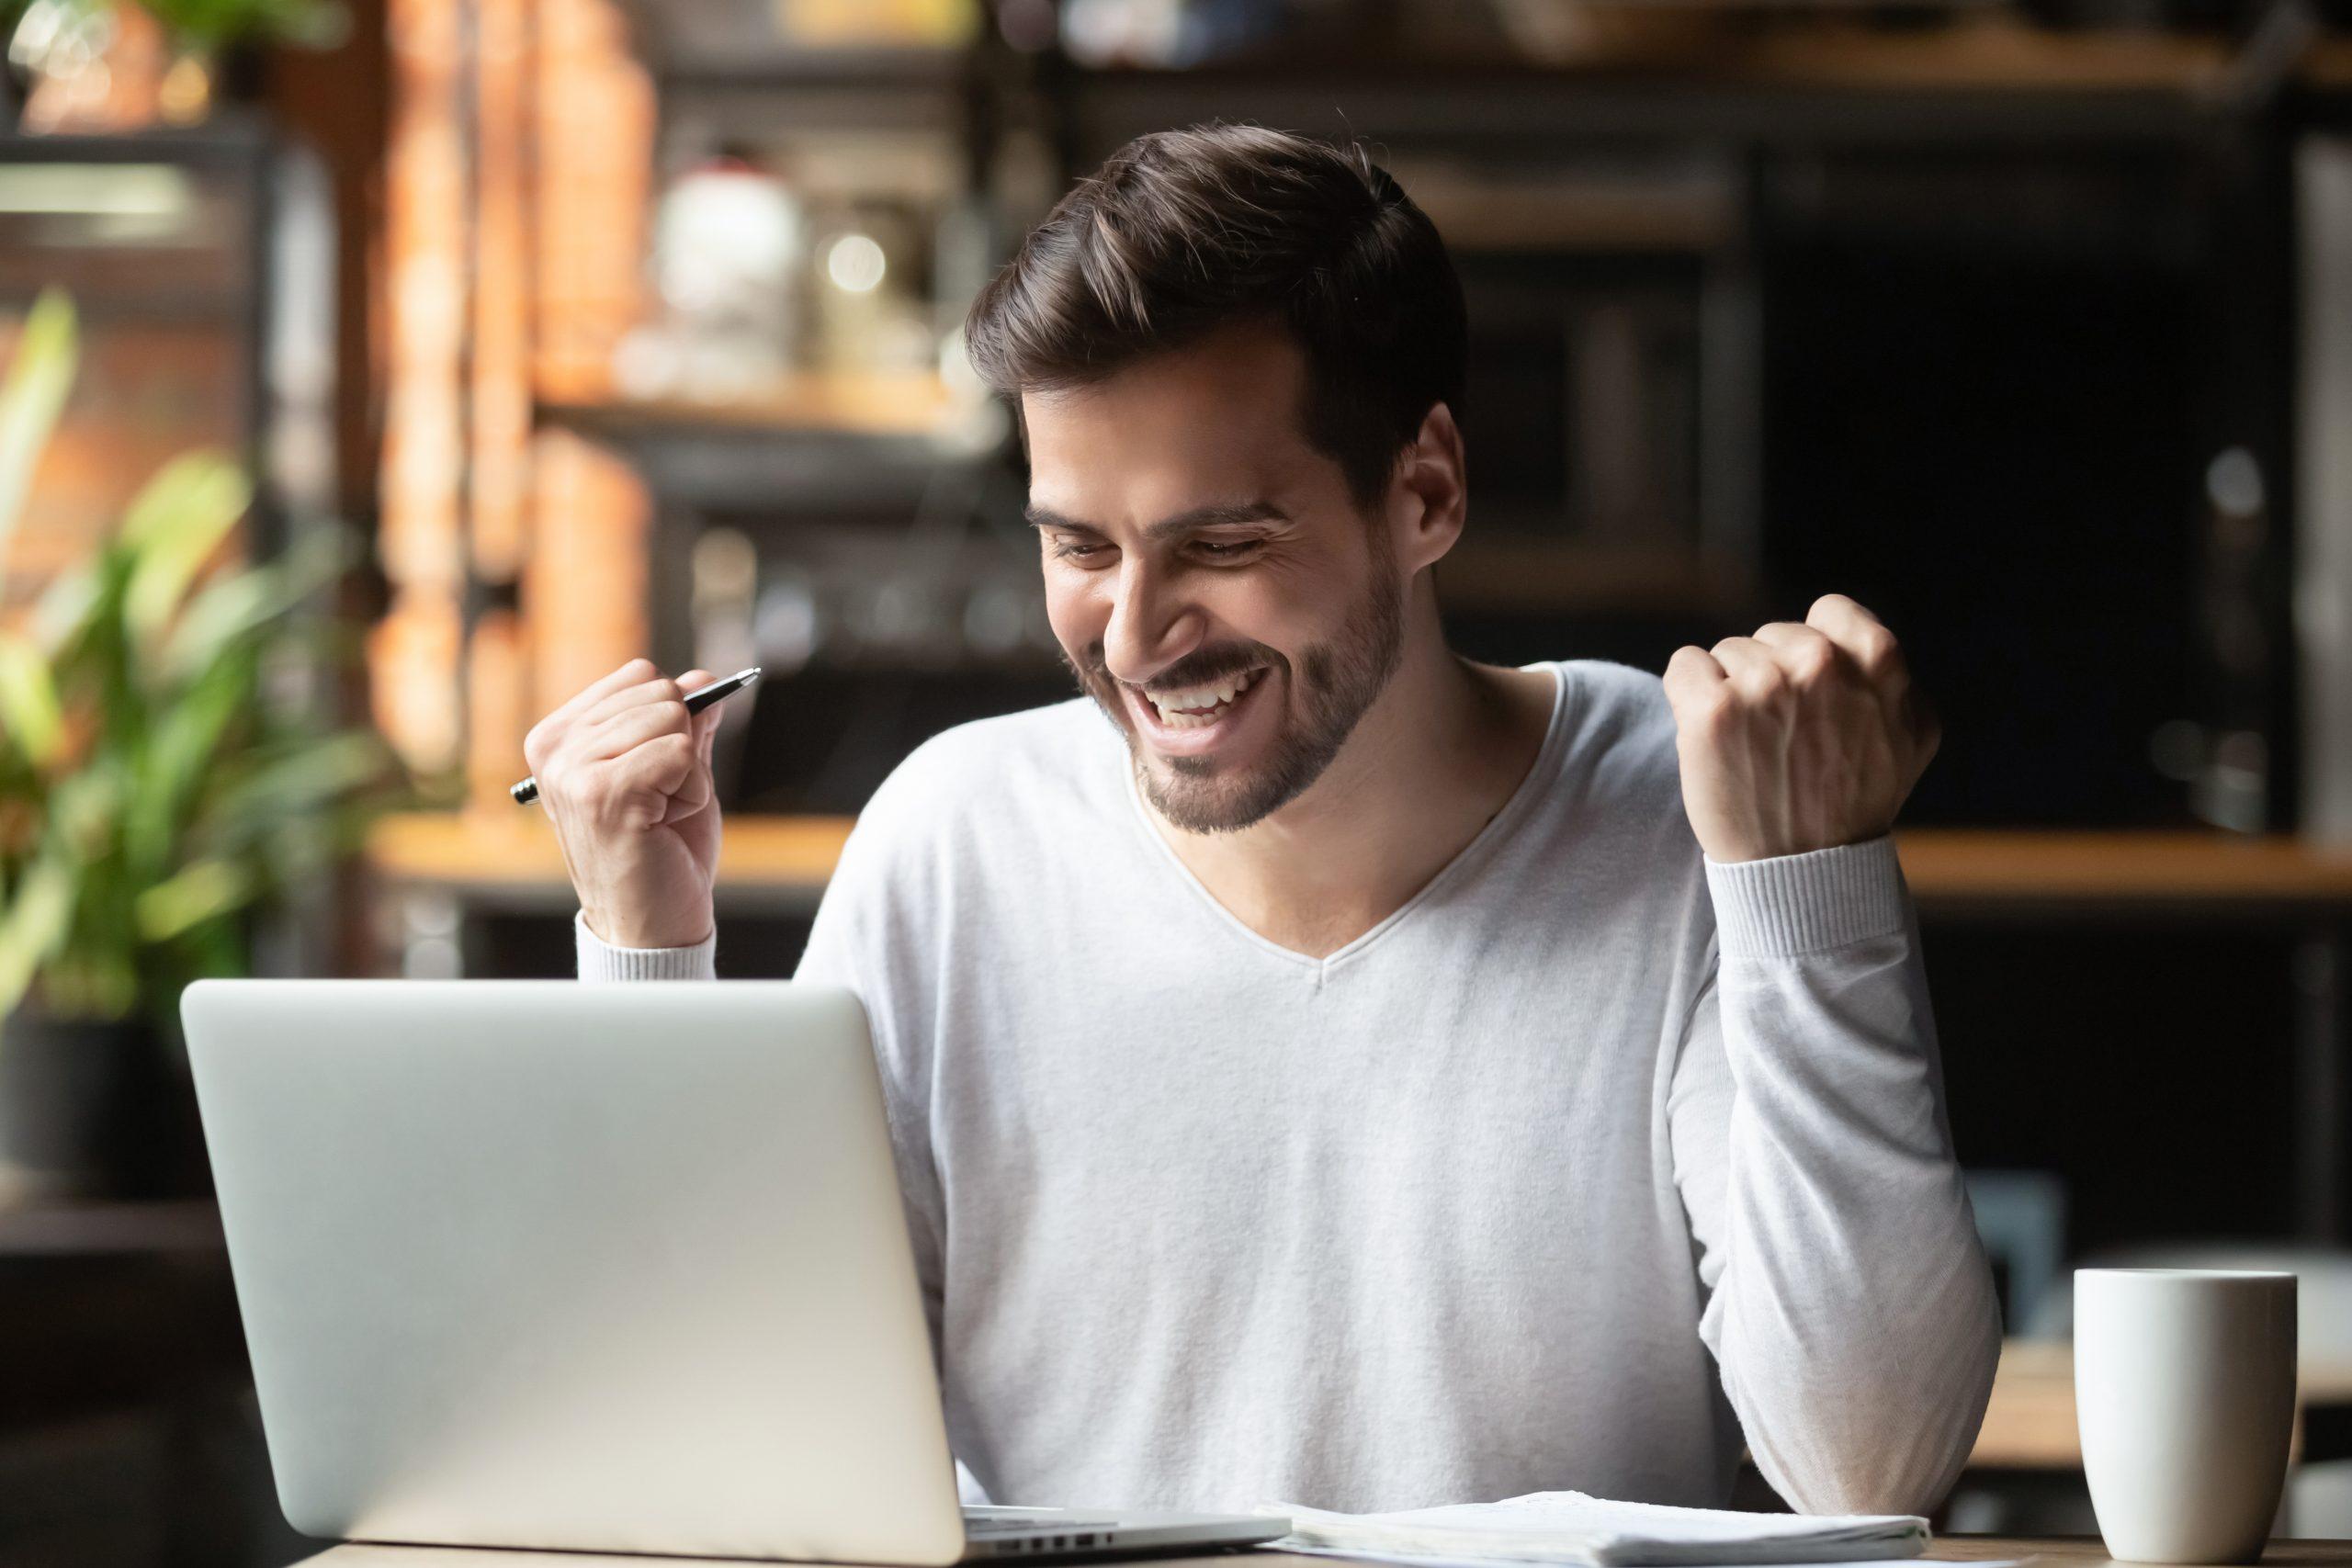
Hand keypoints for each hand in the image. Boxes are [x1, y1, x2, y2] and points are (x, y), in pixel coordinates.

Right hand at [523, 658, 724, 947]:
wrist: (653, 925)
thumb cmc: (662, 852)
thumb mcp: (676, 774)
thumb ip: (684, 725)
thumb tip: (702, 679)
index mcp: (559, 736)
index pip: (640, 676)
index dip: (673, 718)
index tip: (654, 773)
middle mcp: (555, 748)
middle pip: (660, 691)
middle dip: (684, 745)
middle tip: (660, 801)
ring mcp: (573, 771)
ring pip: (674, 719)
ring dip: (689, 772)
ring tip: (660, 815)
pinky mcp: (602, 794)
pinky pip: (682, 752)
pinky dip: (692, 790)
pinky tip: (664, 824)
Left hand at [1664, 594, 1938, 862]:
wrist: (1803, 871)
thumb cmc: (1853, 806)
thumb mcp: (1910, 738)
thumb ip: (1896, 681)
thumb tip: (1868, 641)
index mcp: (1876, 661)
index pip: (1829, 611)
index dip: (1813, 647)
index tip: (1809, 691)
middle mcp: (1820, 665)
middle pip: (1771, 636)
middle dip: (1770, 675)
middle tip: (1781, 737)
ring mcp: (1763, 686)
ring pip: (1726, 653)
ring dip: (1730, 692)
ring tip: (1752, 748)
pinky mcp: (1711, 712)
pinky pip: (1684, 666)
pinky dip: (1688, 694)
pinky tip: (1711, 736)